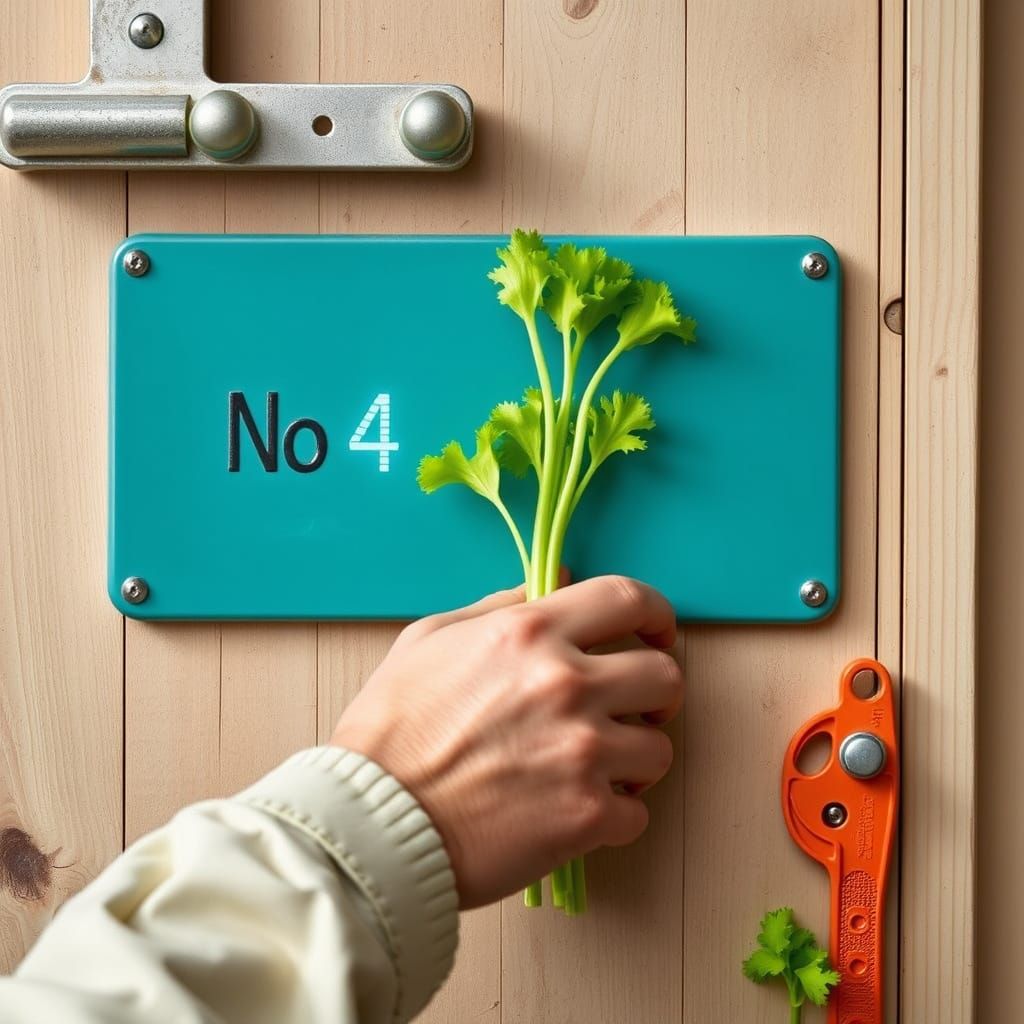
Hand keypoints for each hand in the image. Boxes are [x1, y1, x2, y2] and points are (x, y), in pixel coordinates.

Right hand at [330, 575, 682, 908]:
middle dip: (654, 693)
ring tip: (597, 767)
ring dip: (634, 758)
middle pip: (665, 675)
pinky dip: (614, 814)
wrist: (370, 822)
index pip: (629, 598)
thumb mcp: (429, 639)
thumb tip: (550, 584)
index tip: (654, 632)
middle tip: (631, 708)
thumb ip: (498, 607)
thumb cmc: (390, 730)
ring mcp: (582, 752)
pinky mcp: (586, 817)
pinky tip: (578, 810)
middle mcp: (567, 685)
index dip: (655, 613)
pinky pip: (637, 813)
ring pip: (659, 748)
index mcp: (531, 633)